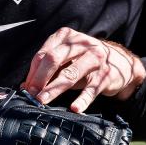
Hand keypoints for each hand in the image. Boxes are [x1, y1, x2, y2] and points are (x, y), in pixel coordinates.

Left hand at [22, 27, 145, 112]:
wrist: (120, 63)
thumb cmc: (85, 61)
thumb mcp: (67, 60)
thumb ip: (48, 70)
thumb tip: (25, 86)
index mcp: (67, 36)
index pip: (44, 53)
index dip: (33, 72)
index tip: (26, 87)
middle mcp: (81, 44)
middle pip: (54, 59)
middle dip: (40, 79)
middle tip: (31, 94)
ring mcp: (95, 59)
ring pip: (70, 74)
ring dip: (54, 89)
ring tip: (42, 101)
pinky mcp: (106, 75)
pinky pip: (91, 89)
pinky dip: (82, 100)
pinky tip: (74, 108)